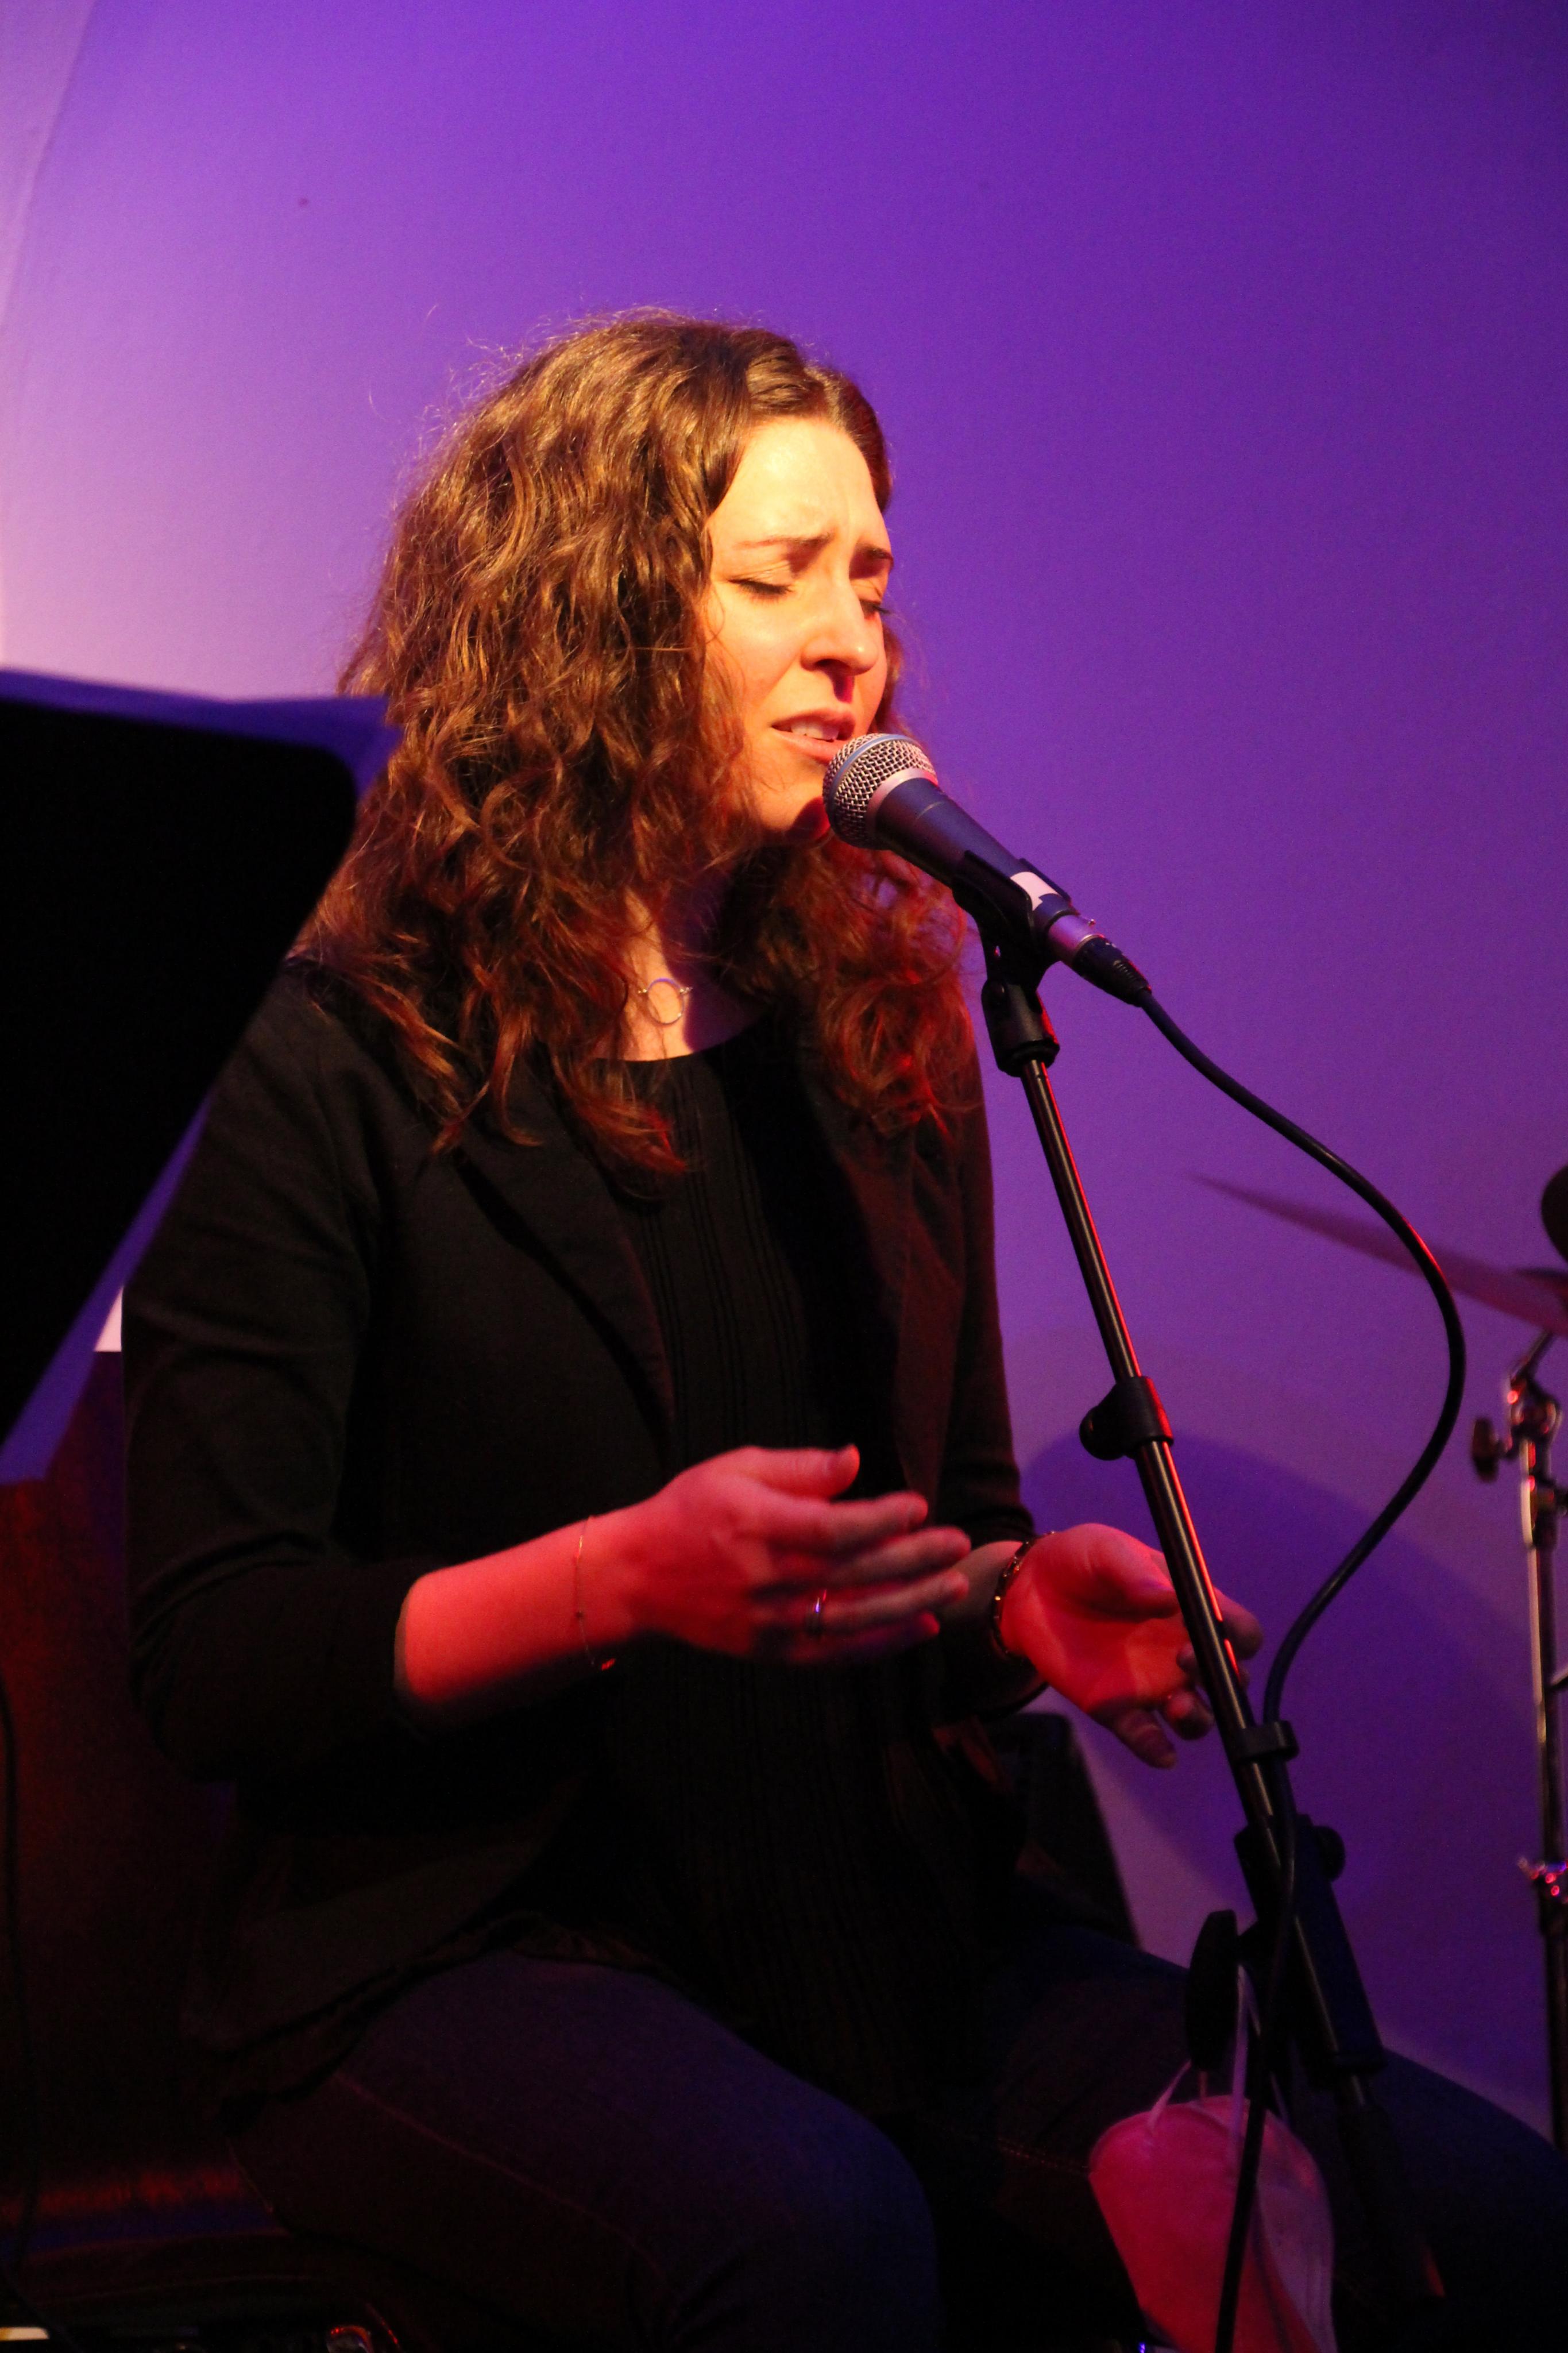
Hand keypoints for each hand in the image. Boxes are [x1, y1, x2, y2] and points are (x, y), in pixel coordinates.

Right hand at [614, 1444, 971, 1665]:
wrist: (638, 1577)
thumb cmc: (690, 1511)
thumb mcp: (735, 1470)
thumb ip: (798, 1469)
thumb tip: (856, 1460)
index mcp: (758, 1525)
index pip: (834, 1528)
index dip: (882, 1519)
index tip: (917, 1505)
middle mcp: (768, 1578)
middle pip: (855, 1573)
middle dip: (914, 1559)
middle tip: (957, 1544)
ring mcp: (770, 1621)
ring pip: (855, 1617)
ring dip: (911, 1603)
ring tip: (954, 1587)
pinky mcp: (771, 1651)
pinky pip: (836, 1653)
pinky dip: (882, 1643)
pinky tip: (919, 1627)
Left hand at [999, 1523, 1262, 1768]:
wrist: (1028, 1591)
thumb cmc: (1079, 1561)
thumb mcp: (1104, 1550)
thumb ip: (1134, 1571)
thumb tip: (1167, 1598)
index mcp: (1189, 1609)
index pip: (1239, 1631)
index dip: (1241, 1637)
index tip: (1224, 1634)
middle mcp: (1180, 1652)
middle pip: (1227, 1679)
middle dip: (1223, 1679)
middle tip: (1184, 1660)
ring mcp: (1153, 1684)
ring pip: (1196, 1717)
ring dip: (1197, 1719)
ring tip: (1176, 1707)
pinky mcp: (1118, 1708)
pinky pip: (1148, 1739)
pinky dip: (1158, 1750)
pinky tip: (1159, 1751)